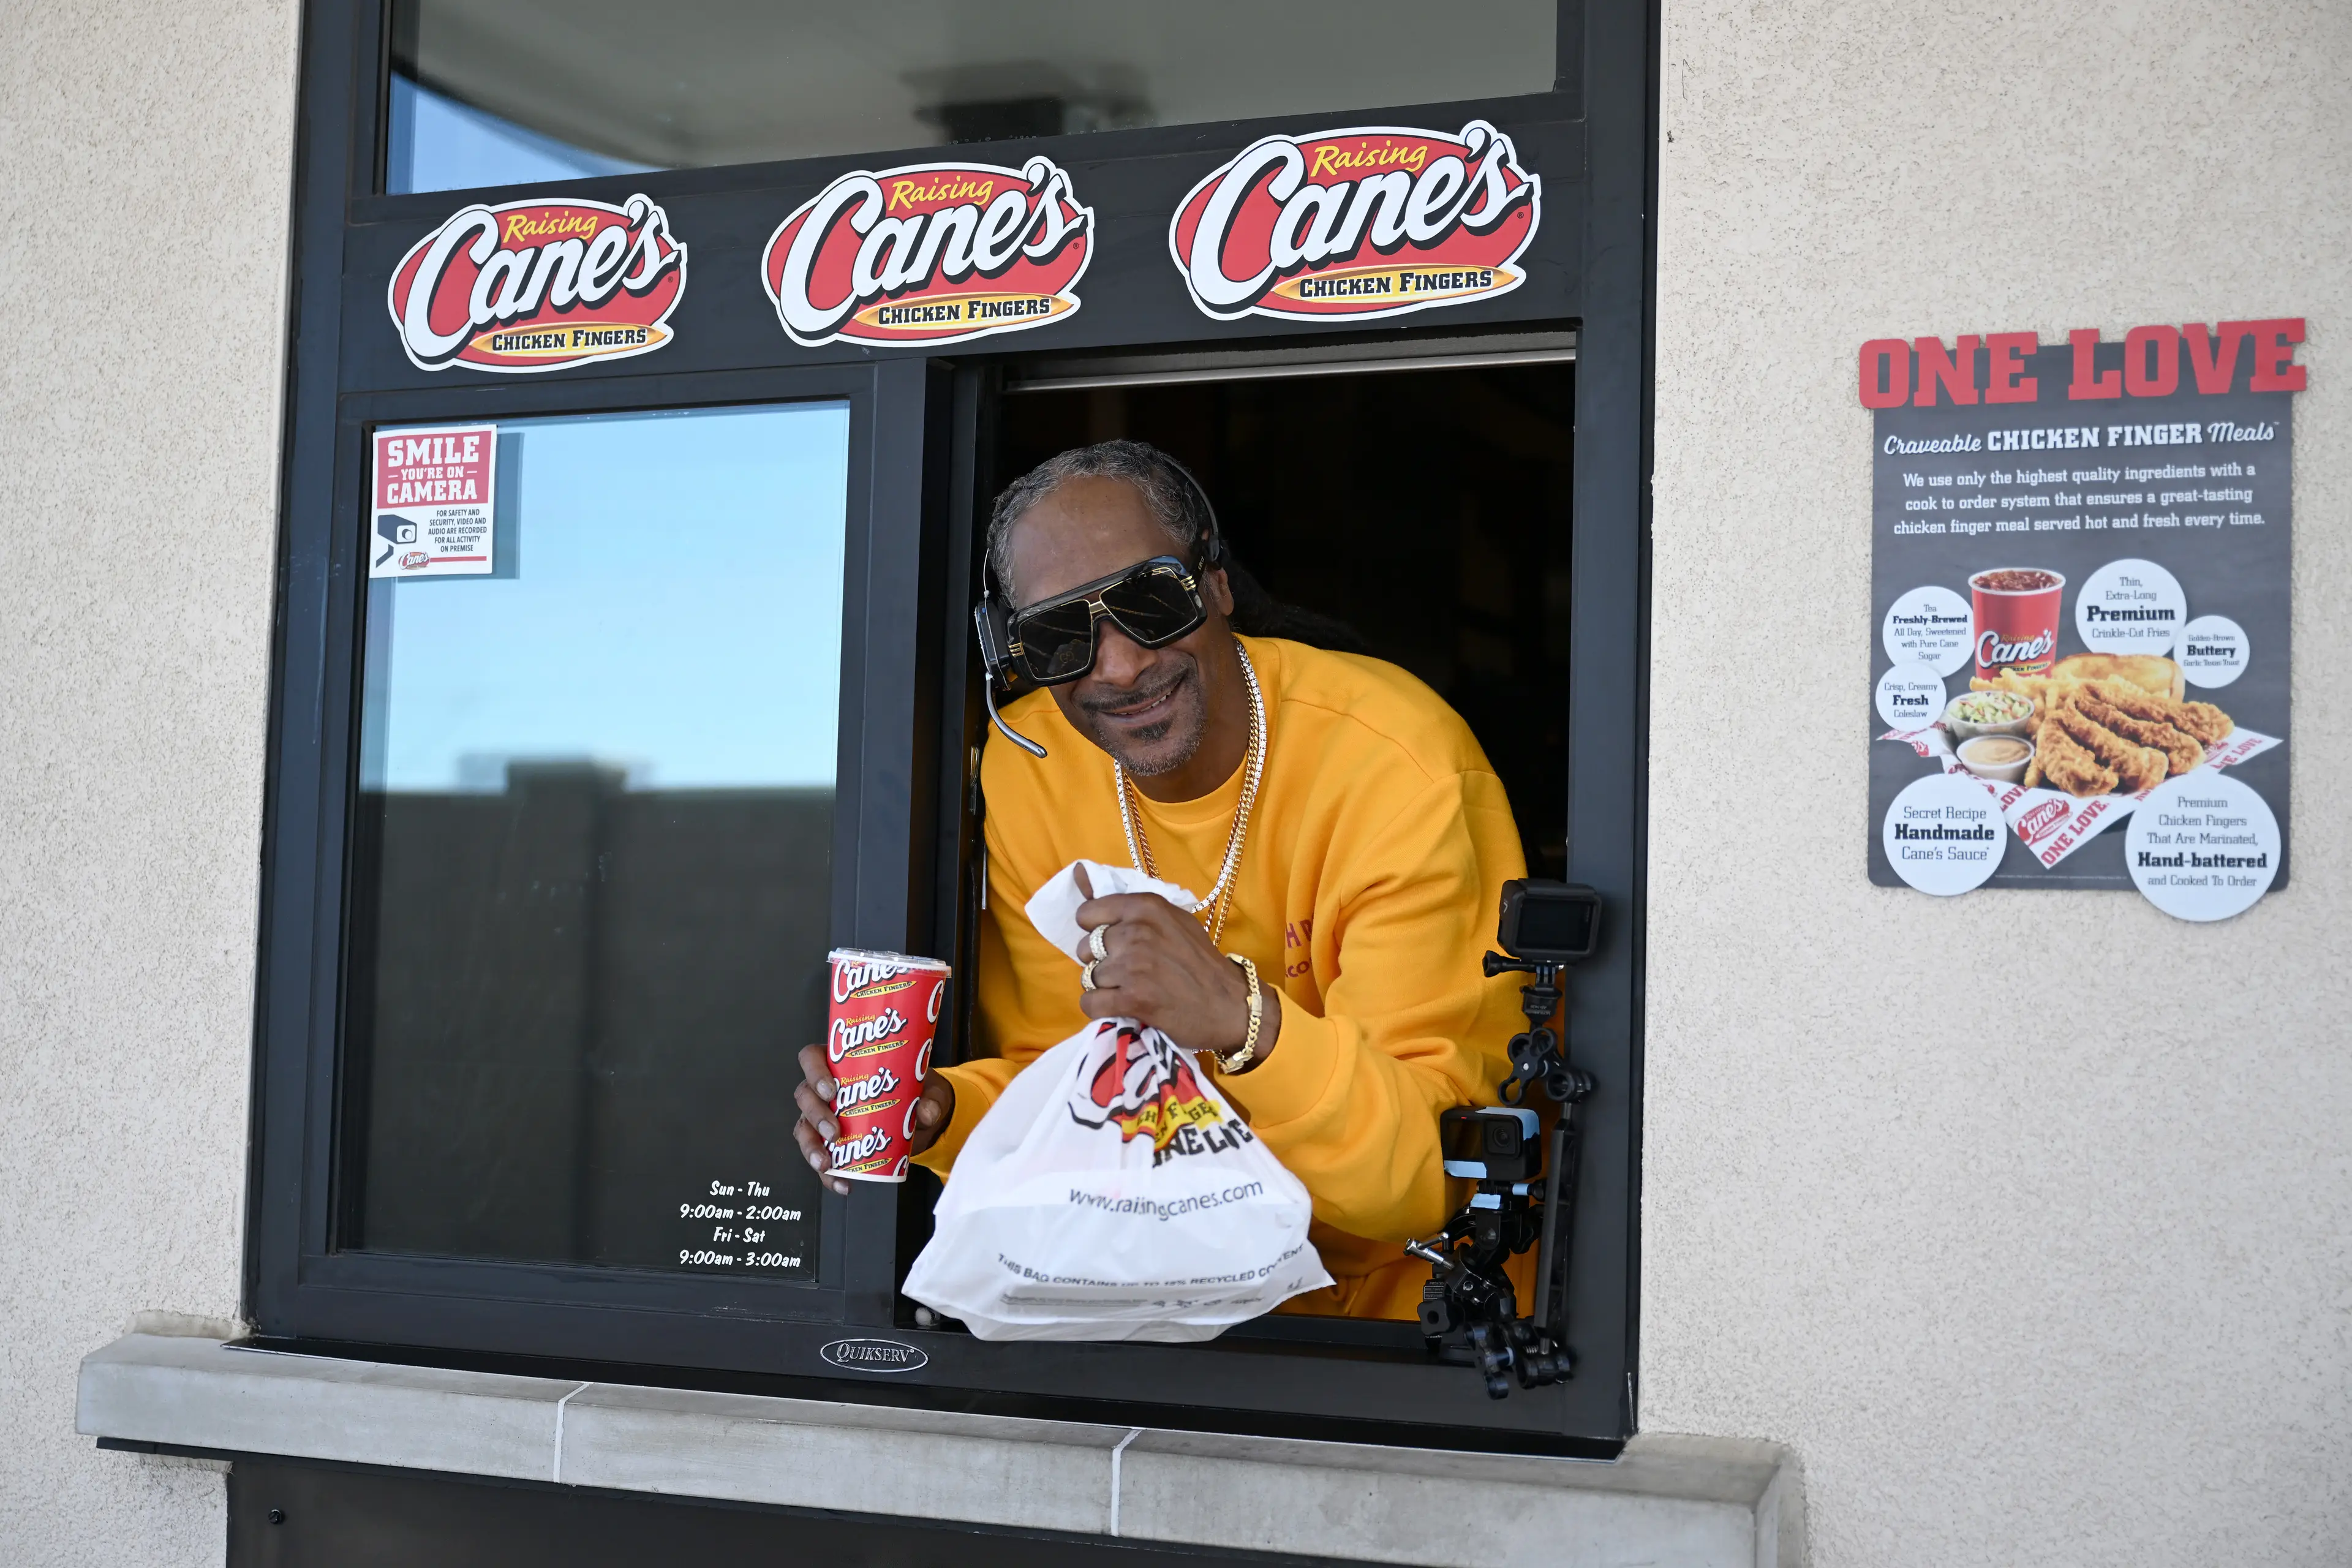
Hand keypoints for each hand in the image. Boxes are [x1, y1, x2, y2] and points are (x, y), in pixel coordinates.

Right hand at [794, 1042, 953, 1196]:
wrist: (919, 1119)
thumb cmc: (913, 1090)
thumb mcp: (926, 1088)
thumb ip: (929, 1098)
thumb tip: (926, 1112)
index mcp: (842, 1063)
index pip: (812, 1057)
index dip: (814, 1071)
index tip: (831, 1089)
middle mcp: (826, 1089)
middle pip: (805, 1095)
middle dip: (816, 1115)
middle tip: (835, 1131)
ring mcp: (824, 1115)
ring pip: (804, 1128)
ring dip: (812, 1146)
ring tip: (827, 1162)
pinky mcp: (829, 1142)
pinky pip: (820, 1156)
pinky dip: (828, 1173)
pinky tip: (841, 1183)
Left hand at [1074, 874, 1280, 1065]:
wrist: (1230, 1005)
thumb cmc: (1200, 962)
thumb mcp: (1173, 920)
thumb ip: (1133, 907)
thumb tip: (1080, 874)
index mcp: (1146, 907)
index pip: (1087, 914)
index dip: (1095, 931)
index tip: (1111, 944)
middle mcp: (1137, 931)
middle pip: (1085, 948)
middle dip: (1100, 961)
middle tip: (1125, 971)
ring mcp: (1134, 966)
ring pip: (1088, 977)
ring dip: (1104, 987)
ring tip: (1129, 989)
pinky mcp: (1133, 999)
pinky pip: (1090, 1002)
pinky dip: (1100, 1008)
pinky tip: (1121, 1006)